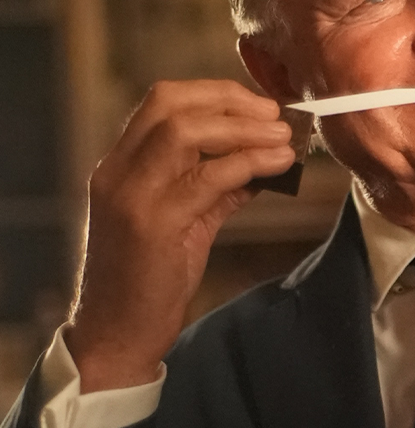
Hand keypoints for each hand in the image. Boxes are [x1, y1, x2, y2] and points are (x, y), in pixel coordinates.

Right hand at [66, 80, 295, 392]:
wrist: (118, 333)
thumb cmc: (152, 277)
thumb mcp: (188, 220)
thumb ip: (220, 186)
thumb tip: (268, 158)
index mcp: (121, 165)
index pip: (162, 101)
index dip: (216, 94)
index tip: (259, 106)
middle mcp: (118, 172)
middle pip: (171, 105)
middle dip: (231, 101)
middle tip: (276, 116)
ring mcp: (131, 196)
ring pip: (185, 132)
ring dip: (243, 128)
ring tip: (284, 137)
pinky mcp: (153, 225)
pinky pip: (206, 178)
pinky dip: (249, 163)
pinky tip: (280, 165)